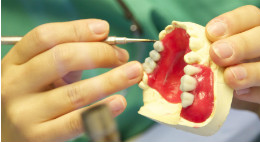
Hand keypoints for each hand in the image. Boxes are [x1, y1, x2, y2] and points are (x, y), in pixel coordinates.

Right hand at [2, 19, 142, 141]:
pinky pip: (76, 122)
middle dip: (99, 53)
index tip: (104, 29)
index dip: (77, 30)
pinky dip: (102, 110)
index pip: (45, 37)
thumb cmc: (34, 99)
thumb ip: (67, 58)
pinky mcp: (39, 136)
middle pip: (61, 58)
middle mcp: (14, 85)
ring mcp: (25, 113)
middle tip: (122, 56)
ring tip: (133, 73)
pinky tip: (119, 102)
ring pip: (75, 92)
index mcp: (15, 62)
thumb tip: (108, 44)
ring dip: (111, 80)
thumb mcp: (43, 74)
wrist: (11, 136)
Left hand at [206, 5, 259, 132]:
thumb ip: (214, 54)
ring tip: (230, 77)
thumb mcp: (226, 59)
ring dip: (252, 71)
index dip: (232, 22)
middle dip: (242, 45)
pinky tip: (240, 94)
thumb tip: (191, 55)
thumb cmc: (240, 72)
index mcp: (259, 31)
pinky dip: (257, 93)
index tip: (210, 32)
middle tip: (217, 54)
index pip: (252, 17)